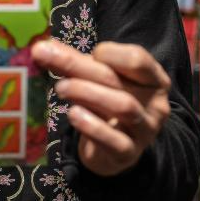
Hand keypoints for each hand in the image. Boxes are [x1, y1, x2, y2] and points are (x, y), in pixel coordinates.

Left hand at [31, 39, 170, 176]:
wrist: (114, 150)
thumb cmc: (108, 105)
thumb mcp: (98, 81)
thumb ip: (77, 63)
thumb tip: (44, 47)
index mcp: (153, 79)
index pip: (136, 58)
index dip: (109, 53)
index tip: (88, 54)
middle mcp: (155, 103)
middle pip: (117, 79)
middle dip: (79, 66)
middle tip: (47, 57)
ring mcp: (145, 130)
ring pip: (122, 107)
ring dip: (88, 93)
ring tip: (61, 87)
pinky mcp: (129, 153)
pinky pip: (115, 141)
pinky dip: (93, 127)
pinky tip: (73, 114)